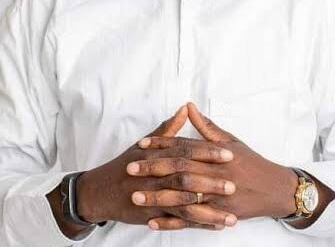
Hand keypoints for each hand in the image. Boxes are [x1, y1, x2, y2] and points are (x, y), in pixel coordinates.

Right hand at [76, 104, 236, 229]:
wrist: (100, 190)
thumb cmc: (125, 165)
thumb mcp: (145, 144)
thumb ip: (169, 128)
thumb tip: (185, 108)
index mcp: (157, 154)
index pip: (187, 150)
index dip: (208, 152)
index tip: (229, 153)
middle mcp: (155, 174)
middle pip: (187, 176)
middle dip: (211, 181)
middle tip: (234, 183)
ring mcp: (153, 195)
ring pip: (184, 203)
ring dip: (208, 210)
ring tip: (231, 215)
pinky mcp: (151, 214)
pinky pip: (177, 221)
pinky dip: (195, 224)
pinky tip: (213, 226)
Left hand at [129, 102, 298, 230]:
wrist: (275, 189)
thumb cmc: (251, 162)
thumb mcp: (231, 141)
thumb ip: (207, 126)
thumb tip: (188, 106)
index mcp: (216, 154)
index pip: (185, 146)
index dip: (162, 144)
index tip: (141, 144)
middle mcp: (216, 174)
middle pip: (180, 170)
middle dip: (153, 169)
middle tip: (130, 167)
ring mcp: (217, 197)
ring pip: (183, 197)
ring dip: (158, 197)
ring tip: (135, 197)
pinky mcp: (219, 215)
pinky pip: (192, 221)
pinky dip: (173, 222)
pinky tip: (153, 221)